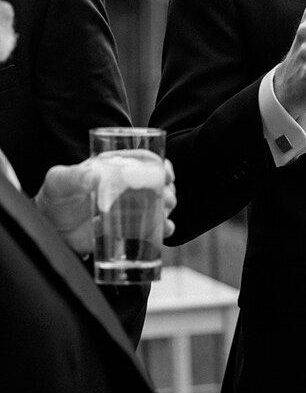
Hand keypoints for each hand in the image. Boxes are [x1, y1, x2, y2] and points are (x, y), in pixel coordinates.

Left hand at [35, 156, 177, 253]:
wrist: (49, 229)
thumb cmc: (54, 198)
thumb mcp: (59, 181)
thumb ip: (73, 176)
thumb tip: (95, 177)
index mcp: (115, 170)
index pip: (144, 162)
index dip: (160, 166)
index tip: (167, 173)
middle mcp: (127, 188)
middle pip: (157, 184)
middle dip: (169, 189)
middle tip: (167, 197)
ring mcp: (130, 210)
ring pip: (159, 205)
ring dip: (169, 207)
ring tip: (166, 211)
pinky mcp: (128, 230)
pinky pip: (152, 229)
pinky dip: (163, 229)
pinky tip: (165, 230)